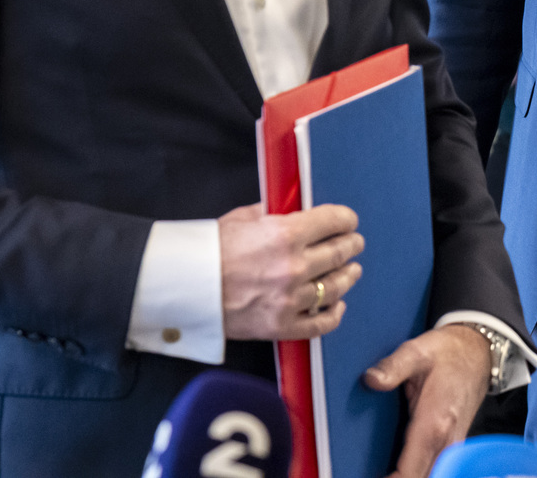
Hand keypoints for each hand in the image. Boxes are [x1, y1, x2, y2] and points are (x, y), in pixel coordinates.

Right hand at [219, 203, 363, 340]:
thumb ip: (276, 214)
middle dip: (351, 245)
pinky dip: (334, 314)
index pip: (334, 222)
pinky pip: (320, 324)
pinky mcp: (281, 326)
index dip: (346, 220)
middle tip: (354, 244)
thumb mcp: (243, 218)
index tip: (349, 222)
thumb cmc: (209, 249)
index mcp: (286, 234)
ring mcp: (290, 299)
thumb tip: (296, 211)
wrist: (182, 287)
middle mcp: (294, 266)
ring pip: (336, 287)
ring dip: (348, 276)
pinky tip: (337, 306)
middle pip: (340, 253)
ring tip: (351, 271)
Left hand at [365, 325, 492, 477]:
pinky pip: (436, 471)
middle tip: (370, 471)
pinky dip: (419, 473)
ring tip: (386, 471)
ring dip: (408, 477)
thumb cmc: (446, 353)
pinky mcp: (454, 447)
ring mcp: (453, 447)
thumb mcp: (415, 352)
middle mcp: (446, 442)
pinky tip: (401, 469)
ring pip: (430, 477)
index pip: (409, 474)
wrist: (477, 351)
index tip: (367, 475)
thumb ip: (392, 367)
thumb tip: (371, 380)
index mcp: (433, 424)